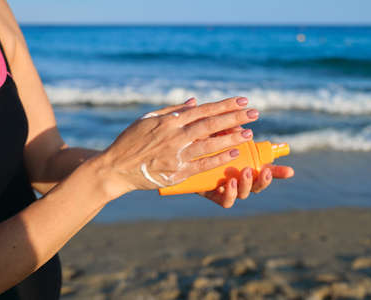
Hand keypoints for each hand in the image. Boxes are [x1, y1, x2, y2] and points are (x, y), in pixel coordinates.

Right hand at [98, 96, 259, 198]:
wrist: (115, 168)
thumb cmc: (130, 141)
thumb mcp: (147, 119)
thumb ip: (173, 110)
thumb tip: (196, 102)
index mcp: (168, 121)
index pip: (202, 110)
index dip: (224, 105)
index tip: (242, 101)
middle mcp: (174, 136)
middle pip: (210, 124)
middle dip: (234, 117)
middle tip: (254, 113)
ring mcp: (176, 155)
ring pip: (209, 144)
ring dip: (231, 137)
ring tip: (248, 132)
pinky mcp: (176, 172)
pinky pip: (202, 165)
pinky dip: (219, 158)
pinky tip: (234, 152)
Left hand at [198, 127, 293, 207]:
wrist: (176, 158)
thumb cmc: (198, 143)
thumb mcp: (214, 133)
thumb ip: (228, 131)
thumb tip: (241, 129)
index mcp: (243, 164)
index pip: (265, 169)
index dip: (279, 172)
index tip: (290, 171)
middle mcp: (237, 178)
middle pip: (258, 184)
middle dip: (265, 180)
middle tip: (266, 171)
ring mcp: (226, 188)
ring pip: (245, 193)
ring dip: (248, 184)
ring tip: (246, 172)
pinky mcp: (214, 195)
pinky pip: (226, 201)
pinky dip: (231, 194)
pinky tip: (230, 183)